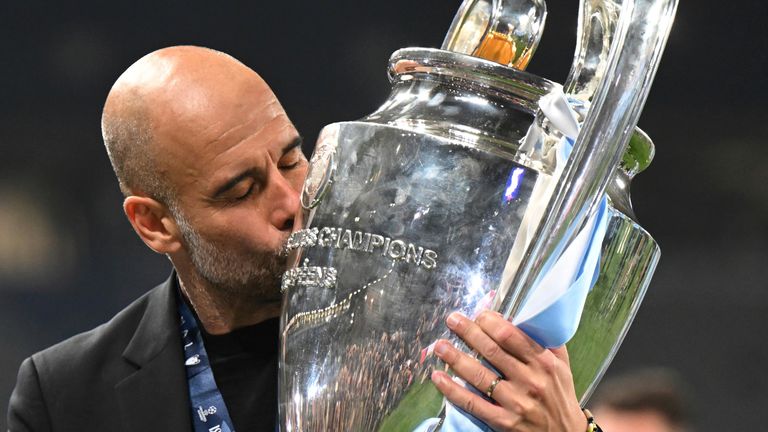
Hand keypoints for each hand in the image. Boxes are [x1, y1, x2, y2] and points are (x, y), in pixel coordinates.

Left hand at [431, 311, 585, 431]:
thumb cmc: (560, 396)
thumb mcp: (562, 365)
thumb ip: (546, 341)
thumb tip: (525, 316)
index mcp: (544, 363)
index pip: (511, 335)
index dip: (490, 322)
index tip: (478, 314)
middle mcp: (530, 381)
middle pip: (492, 351)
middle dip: (468, 332)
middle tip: (452, 320)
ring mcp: (516, 403)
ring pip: (480, 376)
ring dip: (456, 358)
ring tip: (440, 346)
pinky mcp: (504, 422)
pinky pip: (473, 403)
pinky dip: (453, 390)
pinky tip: (439, 378)